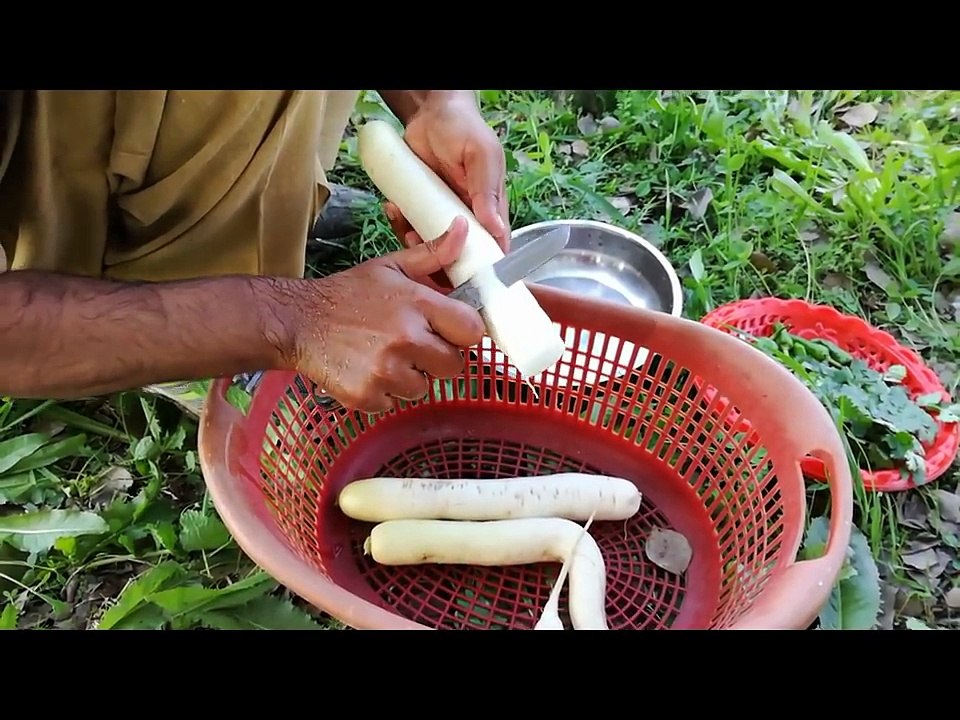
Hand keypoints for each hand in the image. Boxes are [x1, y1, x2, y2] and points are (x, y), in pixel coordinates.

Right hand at [285, 217, 483, 412]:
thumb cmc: (347, 294)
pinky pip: (395, 403)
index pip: (472, 330)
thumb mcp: (390, 267)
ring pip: (424, 388)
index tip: (450, 331)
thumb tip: (464, 229)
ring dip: (410, 377)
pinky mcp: (368, 396)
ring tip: (385, 355)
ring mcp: (386, 371)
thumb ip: (432, 254)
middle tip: (414, 345)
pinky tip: (368, 370)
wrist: (297, 321)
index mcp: (417, 305)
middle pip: (454, 366)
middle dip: (438, 358)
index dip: (464, 332)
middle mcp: (406, 339)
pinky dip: (385, 392)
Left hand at [384, 94, 509, 282]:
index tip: (469, 280)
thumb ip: (487, 191)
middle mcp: (467, 216)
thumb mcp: (481, 156)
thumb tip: (497, 229)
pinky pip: (410, 224)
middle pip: (458, 253)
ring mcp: (441, 213)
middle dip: (441, 260)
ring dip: (417, 242)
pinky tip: (394, 208)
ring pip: (431, 243)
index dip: (484, 267)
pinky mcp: (419, 207)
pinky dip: (401, 222)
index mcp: (490, 209)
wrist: (430, 112)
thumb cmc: (464, 129)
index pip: (492, 246)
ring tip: (406, 227)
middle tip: (424, 252)